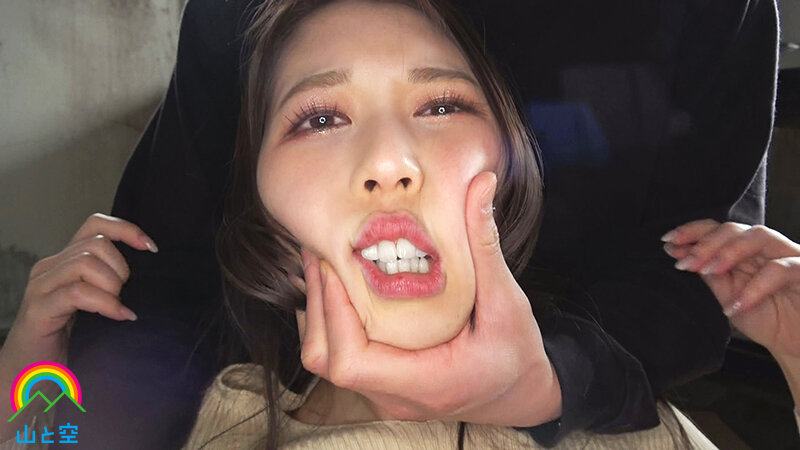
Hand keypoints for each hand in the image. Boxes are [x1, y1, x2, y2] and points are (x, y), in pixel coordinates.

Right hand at [0, 213, 155, 369]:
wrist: (28, 376)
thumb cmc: (68, 340)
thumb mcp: (94, 304)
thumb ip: (109, 283)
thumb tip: (149, 270)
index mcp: (65, 262)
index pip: (95, 225)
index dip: (126, 230)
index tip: (151, 249)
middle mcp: (50, 268)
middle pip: (96, 243)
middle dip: (121, 267)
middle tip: (124, 294)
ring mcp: (41, 287)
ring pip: (85, 262)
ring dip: (112, 285)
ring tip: (118, 307)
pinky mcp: (38, 310)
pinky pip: (77, 293)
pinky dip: (105, 303)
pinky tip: (119, 316)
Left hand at [294, 172, 560, 426]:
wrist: (519, 393)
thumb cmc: (516, 352)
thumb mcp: (508, 301)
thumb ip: (486, 245)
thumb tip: (481, 185)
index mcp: (426, 383)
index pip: (351, 362)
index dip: (333, 314)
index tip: (334, 266)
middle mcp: (395, 396)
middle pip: (325, 359)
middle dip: (317, 302)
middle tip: (318, 251)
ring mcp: (383, 394)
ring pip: (324, 359)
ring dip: (318, 309)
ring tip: (320, 262)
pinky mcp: (378, 384)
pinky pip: (338, 355)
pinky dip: (329, 321)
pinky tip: (333, 285)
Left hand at [662, 220, 799, 357]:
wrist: (797, 346)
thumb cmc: (768, 319)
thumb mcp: (729, 298)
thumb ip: (710, 277)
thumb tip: (679, 256)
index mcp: (745, 251)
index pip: (718, 230)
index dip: (692, 232)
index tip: (667, 241)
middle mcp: (767, 248)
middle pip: (735, 229)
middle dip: (706, 243)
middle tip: (685, 262)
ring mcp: (789, 256)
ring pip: (760, 236)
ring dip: (729, 251)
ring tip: (708, 271)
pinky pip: (781, 269)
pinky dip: (755, 286)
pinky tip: (737, 305)